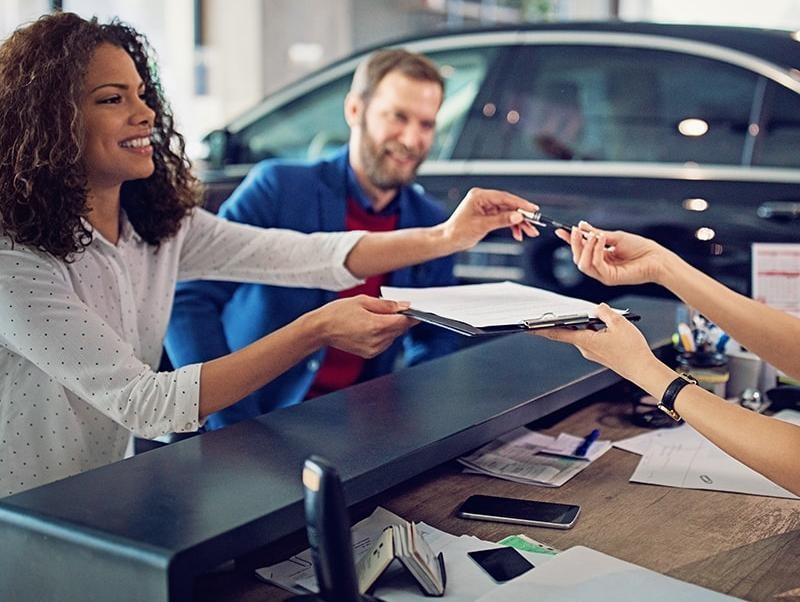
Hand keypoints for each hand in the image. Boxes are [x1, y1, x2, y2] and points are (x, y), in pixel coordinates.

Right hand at [312, 295, 415, 357]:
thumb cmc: (338, 313)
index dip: (411, 315)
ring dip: (391, 327)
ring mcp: (373, 349)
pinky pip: (385, 342)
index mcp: (375, 326)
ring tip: (376, 317)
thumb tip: (404, 306)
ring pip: (393, 336)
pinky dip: (384, 334)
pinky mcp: (369, 353)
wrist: (321, 329)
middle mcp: (376, 340)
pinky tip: (372, 326)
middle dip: (400, 319)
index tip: (415, 310)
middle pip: (400, 329)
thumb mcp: (363, 301)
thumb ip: (386, 304)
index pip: (403, 322)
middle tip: (394, 308)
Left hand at [443, 188, 539, 249]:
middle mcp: (483, 199)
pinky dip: (512, 226)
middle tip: (534, 223)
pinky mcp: (488, 215)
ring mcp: (486, 207)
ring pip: (508, 212)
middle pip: (509, 205)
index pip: (504, 197)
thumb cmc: (458, 231)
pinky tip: (518, 234)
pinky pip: (504, 218)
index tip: (533, 209)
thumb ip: (501, 221)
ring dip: (519, 223)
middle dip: (522, 216)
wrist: (449, 240)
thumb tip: (517, 217)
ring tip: (529, 232)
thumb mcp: (481, 226)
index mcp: (479, 196)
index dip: (520, 204)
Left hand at [534, 304, 655, 382]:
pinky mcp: (599, 354)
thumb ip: (604, 312)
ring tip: (596, 316)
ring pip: (582, 333)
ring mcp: (591, 352)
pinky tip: (605, 326)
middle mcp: (584, 348)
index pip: (557, 333)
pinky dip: (593, 330)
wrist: (643, 369)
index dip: (541, 329)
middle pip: (569, 331)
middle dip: (565, 320)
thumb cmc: (632, 350)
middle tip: (556, 312)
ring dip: (584, 324)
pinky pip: (591, 338)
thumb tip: (597, 307)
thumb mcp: (619, 323)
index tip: (528, 327)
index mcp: (585, 340)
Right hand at [554, 221, 668, 286]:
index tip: (562, 231)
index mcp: (601, 256)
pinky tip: (601, 240)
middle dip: (575, 244)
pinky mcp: (609, 278)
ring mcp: (604, 274)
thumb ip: (598, 234)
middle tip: (576, 231)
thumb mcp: (616, 237)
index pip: (581, 250)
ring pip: (583, 264)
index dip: (570, 241)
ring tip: (593, 235)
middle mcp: (600, 266)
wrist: (657, 259)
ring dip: (585, 248)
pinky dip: (596, 251)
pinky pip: (595, 265)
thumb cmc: (642, 249)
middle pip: (578, 258)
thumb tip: (583, 227)